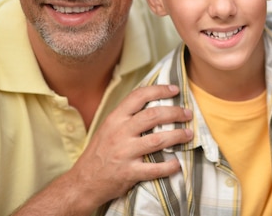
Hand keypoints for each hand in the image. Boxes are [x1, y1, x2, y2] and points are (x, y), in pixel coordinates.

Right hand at [13, 84, 192, 214]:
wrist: (82, 182)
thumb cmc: (99, 153)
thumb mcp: (108, 128)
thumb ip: (127, 116)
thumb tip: (153, 102)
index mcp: (115, 118)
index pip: (138, 96)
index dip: (159, 90)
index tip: (175, 90)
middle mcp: (120, 133)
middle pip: (153, 116)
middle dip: (175, 112)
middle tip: (188, 114)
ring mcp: (124, 152)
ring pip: (158, 139)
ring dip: (178, 136)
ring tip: (188, 134)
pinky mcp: (129, 172)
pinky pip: (154, 169)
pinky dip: (169, 166)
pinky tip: (178, 164)